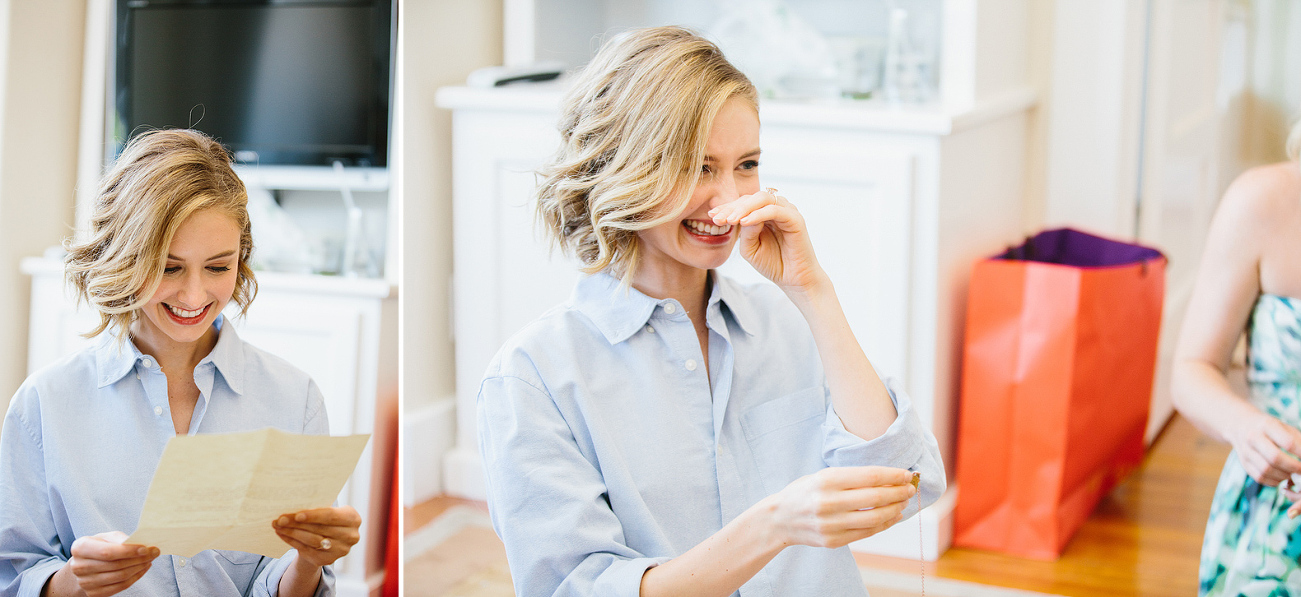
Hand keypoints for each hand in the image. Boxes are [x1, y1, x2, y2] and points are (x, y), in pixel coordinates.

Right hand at [62, 531, 158, 596]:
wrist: (85, 564)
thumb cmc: (99, 547)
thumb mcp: (106, 537)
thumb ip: (120, 539)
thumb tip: (140, 544)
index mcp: (80, 548)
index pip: (108, 552)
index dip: (129, 551)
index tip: (146, 548)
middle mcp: (79, 566)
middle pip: (116, 565)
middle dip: (139, 559)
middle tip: (154, 552)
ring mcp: (85, 582)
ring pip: (120, 577)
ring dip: (140, 567)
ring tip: (150, 559)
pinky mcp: (94, 593)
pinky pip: (121, 586)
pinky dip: (136, 577)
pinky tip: (143, 568)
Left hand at [272, 506, 360, 567]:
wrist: (328, 538)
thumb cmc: (326, 518)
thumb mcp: (328, 510)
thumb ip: (317, 507)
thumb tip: (293, 504)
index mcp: (353, 519)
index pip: (332, 516)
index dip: (314, 516)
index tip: (297, 515)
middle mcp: (351, 536)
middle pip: (320, 529)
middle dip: (298, 524)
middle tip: (280, 519)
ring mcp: (341, 550)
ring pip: (311, 540)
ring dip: (292, 533)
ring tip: (278, 525)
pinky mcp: (328, 560)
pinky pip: (306, 550)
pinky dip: (292, 541)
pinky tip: (282, 534)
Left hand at [709, 189, 826, 293]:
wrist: (794, 280)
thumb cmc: (773, 263)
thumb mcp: (750, 248)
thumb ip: (745, 232)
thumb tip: (742, 216)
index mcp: (764, 213)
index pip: (744, 203)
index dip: (727, 207)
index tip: (711, 216)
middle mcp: (776, 208)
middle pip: (751, 197)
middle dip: (732, 207)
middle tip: (717, 218)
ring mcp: (787, 211)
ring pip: (763, 198)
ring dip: (744, 208)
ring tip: (730, 220)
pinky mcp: (795, 219)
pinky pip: (775, 210)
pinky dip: (758, 214)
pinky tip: (745, 222)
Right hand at [762, 466, 914, 548]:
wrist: (780, 518)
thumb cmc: (805, 492)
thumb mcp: (822, 476)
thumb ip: (852, 477)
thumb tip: (889, 478)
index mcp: (826, 480)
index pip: (870, 476)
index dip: (893, 475)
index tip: (907, 474)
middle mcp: (828, 502)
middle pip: (876, 498)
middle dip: (899, 492)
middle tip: (910, 488)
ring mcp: (831, 524)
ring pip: (875, 518)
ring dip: (895, 509)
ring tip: (903, 502)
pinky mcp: (833, 540)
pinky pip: (867, 533)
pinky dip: (884, 524)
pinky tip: (893, 516)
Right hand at [1227, 410, 1300, 486]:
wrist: (1241, 425)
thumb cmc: (1269, 428)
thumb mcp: (1284, 427)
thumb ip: (1297, 441)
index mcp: (1267, 425)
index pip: (1288, 443)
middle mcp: (1253, 437)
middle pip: (1275, 458)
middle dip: (1293, 467)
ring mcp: (1246, 451)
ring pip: (1266, 470)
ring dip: (1284, 476)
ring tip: (1292, 474)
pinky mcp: (1244, 463)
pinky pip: (1260, 477)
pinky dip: (1274, 481)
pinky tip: (1281, 477)